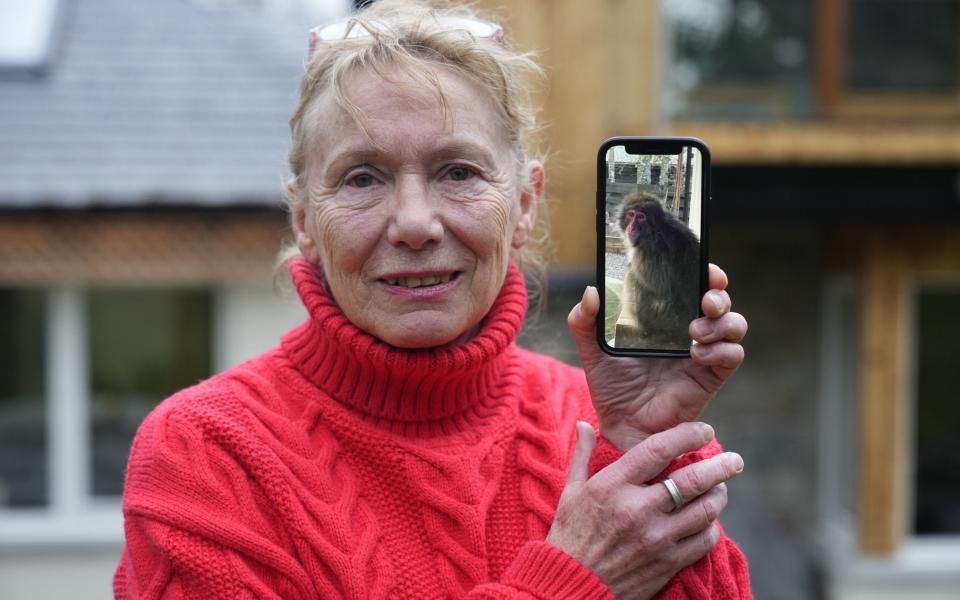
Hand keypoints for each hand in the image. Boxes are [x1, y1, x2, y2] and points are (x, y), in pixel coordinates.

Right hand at [547, 421, 743, 599]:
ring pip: (705, 510)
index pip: (658, 450)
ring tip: (720, 488)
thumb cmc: (569, 537)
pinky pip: (704, 540)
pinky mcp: (667, 564)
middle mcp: (636, 509)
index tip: (703, 431)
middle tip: (734, 460)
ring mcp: (655, 538)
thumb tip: (585, 424)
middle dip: (720, 467)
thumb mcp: (570, 492)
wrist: (571, 587)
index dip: (686, 435)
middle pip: (692, 480)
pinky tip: (707, 521)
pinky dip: (711, 527)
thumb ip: (582, 455)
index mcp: (612, 486)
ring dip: (718, 496)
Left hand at [568, 264, 747, 450]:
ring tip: (695, 329)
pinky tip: (697, 353)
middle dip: (719, 295)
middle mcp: (689, 332)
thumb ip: (584, 321)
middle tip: (705, 300)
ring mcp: (703, 353)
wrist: (621, 424)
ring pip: (733, 326)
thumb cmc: (611, 386)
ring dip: (723, 321)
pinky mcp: (710, 377)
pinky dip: (721, 350)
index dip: (704, 275)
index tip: (703, 268)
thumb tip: (591, 291)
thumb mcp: (592, 350)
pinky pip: (732, 356)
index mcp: (665, 319)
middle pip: (720, 302)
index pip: (693, 288)